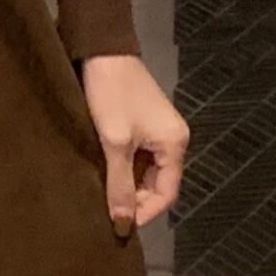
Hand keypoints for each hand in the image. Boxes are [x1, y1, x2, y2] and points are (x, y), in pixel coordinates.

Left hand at [78, 53, 186, 234]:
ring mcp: (157, 130)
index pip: (167, 194)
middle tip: (105, 210)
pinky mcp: (141, 123)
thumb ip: (119, 184)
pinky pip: (136, 156)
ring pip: (144, 171)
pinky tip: (101, 172)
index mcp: (175, 144)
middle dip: (134, 199)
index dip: (144, 212)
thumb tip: (123, 222)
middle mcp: (172, 139)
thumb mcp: (114, 143)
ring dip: (125, 184)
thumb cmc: (111, 95)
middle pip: (156, 184)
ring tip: (100, 193)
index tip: (119, 224)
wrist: (101, 50)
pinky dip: (121, 167)